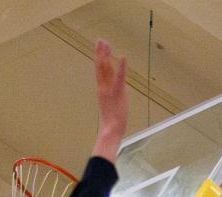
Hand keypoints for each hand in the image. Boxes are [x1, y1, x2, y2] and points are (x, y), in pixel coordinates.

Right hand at [92, 40, 128, 158]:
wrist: (110, 131)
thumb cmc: (112, 122)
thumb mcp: (112, 106)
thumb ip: (114, 95)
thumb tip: (122, 88)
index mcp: (101, 90)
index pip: (99, 71)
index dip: (99, 58)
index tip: (99, 47)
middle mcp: (103, 87)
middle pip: (100, 66)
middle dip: (100, 52)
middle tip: (100, 40)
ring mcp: (109, 89)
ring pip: (106, 69)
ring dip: (106, 55)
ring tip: (105, 43)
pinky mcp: (118, 93)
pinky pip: (120, 78)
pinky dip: (122, 67)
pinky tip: (123, 57)